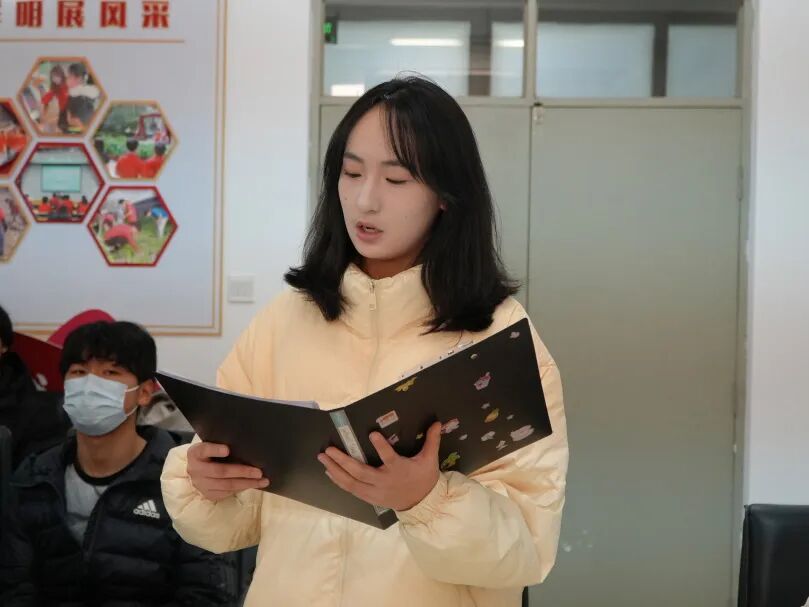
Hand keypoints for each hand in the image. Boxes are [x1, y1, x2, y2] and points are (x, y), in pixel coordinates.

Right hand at [187, 442, 268, 501]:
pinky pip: (227, 493)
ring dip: (246, 483)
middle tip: (258, 472)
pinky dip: (242, 488)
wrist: (197, 470)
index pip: (204, 450)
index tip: (227, 450)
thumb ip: (222, 443)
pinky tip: (253, 485)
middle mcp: (196, 470)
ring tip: (262, 481)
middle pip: (220, 471)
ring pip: (226, 485)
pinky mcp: (209, 494)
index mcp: (195, 453)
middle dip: (241, 472)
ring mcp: (201, 484)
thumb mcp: (211, 445)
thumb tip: (246, 442)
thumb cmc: (210, 453)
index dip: (215, 450)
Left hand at [318, 421, 441, 511]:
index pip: (389, 457)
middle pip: (360, 472)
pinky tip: (330, 473)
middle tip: (329, 449)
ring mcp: (375, 492)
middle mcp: (384, 481)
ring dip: (335, 470)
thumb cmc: (424, 479)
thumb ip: (432, 441)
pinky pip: (351, 490)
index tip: (372, 434)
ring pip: (351, 482)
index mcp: (399, 469)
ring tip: (323, 459)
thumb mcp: (429, 460)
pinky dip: (340, 481)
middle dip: (342, 461)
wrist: (422, 504)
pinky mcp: (370, 498)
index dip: (381, 446)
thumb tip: (437, 422)